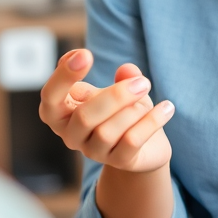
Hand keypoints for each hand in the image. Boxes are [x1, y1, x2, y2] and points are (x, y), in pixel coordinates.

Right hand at [38, 49, 173, 172]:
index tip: (85, 54)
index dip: (63, 77)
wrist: (144, 144)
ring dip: (134, 110)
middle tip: (143, 82)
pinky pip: (132, 142)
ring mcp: (94, 152)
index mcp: (62, 112)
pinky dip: (151, 122)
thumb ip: (122, 77)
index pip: (50, 97)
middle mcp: (72, 136)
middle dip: (115, 96)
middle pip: (84, 117)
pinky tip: (167, 107)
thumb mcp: (119, 88)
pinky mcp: (119, 162)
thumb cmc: (122, 110)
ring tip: (148, 97)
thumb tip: (127, 70)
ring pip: (107, 132)